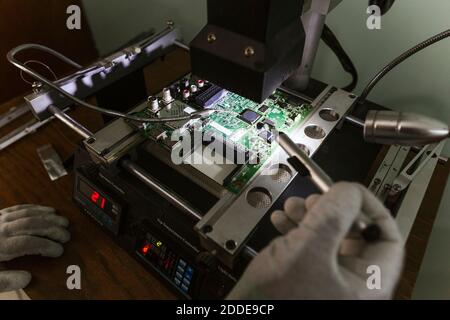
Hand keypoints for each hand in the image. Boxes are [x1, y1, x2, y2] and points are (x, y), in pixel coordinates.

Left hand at [0, 205, 69, 291]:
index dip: (47, 246)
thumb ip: (5, 280)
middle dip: (52, 229)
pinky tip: (46, 210)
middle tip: (67, 235)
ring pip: (27, 213)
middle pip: (32, 224)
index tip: (60, 251)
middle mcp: (0, 229)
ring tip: (62, 221)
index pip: (29, 242)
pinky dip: (34, 208)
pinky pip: (18, 208)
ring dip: (47, 216)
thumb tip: (27, 278)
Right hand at [228, 182, 403, 299]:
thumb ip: (332, 216)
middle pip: (354, 234)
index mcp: (366, 283)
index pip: (387, 238)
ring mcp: (328, 281)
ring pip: (329, 238)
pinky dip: (297, 229)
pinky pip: (310, 247)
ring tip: (292, 207)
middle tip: (314, 200)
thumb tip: (349, 191)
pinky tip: (281, 221)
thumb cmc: (278, 301)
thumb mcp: (308, 251)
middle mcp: (351, 283)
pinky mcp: (308, 278)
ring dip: (310, 216)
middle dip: (330, 210)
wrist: (246, 315)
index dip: (370, 208)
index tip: (351, 192)